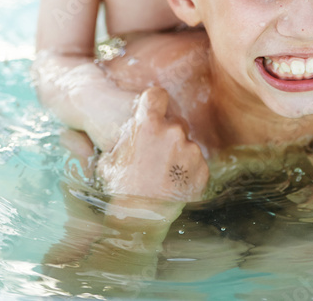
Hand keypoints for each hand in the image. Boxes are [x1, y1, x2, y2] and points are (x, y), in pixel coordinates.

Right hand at [97, 86, 208, 203]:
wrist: (141, 218)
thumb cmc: (120, 188)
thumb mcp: (109, 159)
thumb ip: (121, 140)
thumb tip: (118, 135)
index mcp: (148, 125)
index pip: (157, 95)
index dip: (155, 102)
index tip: (154, 110)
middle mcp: (173, 132)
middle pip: (175, 123)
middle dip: (168, 135)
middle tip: (156, 155)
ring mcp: (190, 151)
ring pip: (186, 144)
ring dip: (178, 154)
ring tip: (163, 174)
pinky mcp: (203, 169)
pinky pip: (196, 163)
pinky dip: (188, 171)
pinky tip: (174, 184)